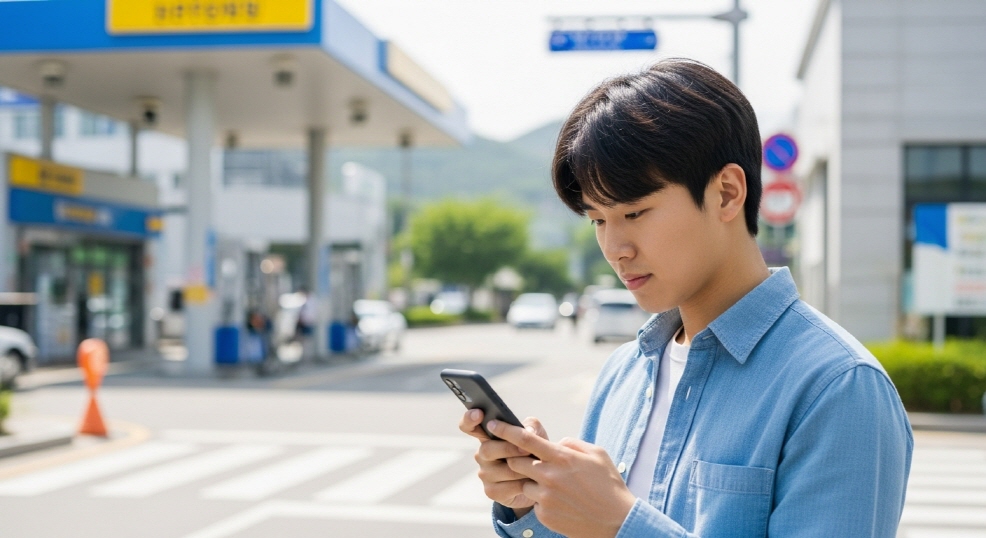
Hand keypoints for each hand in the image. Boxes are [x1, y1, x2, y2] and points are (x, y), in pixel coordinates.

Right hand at [459, 409, 546, 516]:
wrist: (541, 483)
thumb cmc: (534, 452)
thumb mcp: (536, 435)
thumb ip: (532, 427)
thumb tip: (528, 432)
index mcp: (488, 436)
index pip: (470, 426)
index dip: (469, 419)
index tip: (478, 413)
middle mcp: (482, 453)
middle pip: (487, 449)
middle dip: (509, 449)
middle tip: (526, 450)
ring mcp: (485, 473)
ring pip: (500, 469)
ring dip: (521, 468)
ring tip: (536, 468)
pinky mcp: (491, 491)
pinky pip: (507, 486)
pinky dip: (523, 484)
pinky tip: (531, 482)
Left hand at [486, 419, 635, 537]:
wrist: (616, 522)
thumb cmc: (608, 485)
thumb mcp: (597, 454)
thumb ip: (571, 444)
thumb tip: (555, 443)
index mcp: (562, 457)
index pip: (525, 439)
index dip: (505, 430)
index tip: (493, 424)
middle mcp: (549, 476)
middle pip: (515, 461)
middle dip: (517, 458)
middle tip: (529, 461)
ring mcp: (545, 497)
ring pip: (524, 482)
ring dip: (532, 481)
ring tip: (555, 486)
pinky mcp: (544, 514)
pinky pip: (534, 501)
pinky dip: (542, 499)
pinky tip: (561, 502)